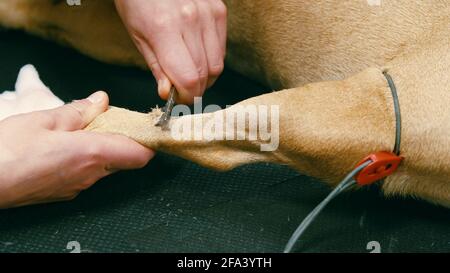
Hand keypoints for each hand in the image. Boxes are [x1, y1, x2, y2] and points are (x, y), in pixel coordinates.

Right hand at [0, 91, 153, 208]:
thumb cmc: (8, 152)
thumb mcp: (44, 120)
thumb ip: (79, 111)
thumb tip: (101, 100)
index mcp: (92, 153)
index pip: (140, 154)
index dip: (148, 141)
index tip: (147, 126)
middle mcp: (91, 174)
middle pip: (124, 158)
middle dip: (123, 139)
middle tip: (108, 120)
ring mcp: (79, 186)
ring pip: (106, 166)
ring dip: (104, 148)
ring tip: (82, 129)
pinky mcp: (66, 192)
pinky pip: (88, 174)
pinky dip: (88, 159)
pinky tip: (67, 146)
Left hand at [115, 0, 226, 103]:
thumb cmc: (137, 0)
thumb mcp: (137, 35)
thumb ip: (156, 66)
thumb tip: (168, 92)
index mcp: (165, 29)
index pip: (188, 79)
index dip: (185, 96)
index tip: (179, 100)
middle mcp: (191, 21)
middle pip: (204, 75)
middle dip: (194, 89)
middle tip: (182, 89)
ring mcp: (209, 14)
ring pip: (217, 65)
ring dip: (205, 77)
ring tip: (189, 72)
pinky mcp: (219, 10)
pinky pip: (221, 48)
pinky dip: (212, 59)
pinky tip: (197, 55)